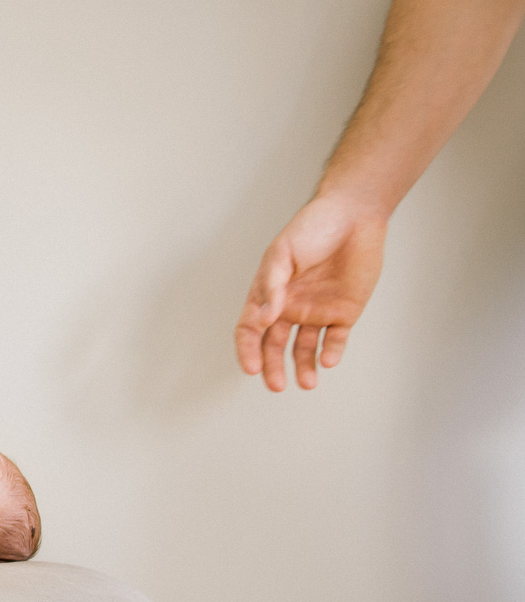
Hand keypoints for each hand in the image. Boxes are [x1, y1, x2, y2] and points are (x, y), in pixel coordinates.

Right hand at [234, 195, 386, 390]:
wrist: (354, 216)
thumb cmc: (312, 228)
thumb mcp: (282, 253)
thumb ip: (272, 285)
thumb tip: (265, 318)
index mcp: (268, 294)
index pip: (250, 329)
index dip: (247, 349)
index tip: (251, 367)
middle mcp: (289, 307)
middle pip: (274, 346)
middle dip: (273, 367)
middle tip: (276, 385)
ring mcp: (316, 311)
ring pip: (304, 349)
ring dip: (303, 367)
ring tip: (306, 383)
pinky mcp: (344, 312)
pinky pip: (335, 339)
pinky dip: (331, 352)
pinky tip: (327, 360)